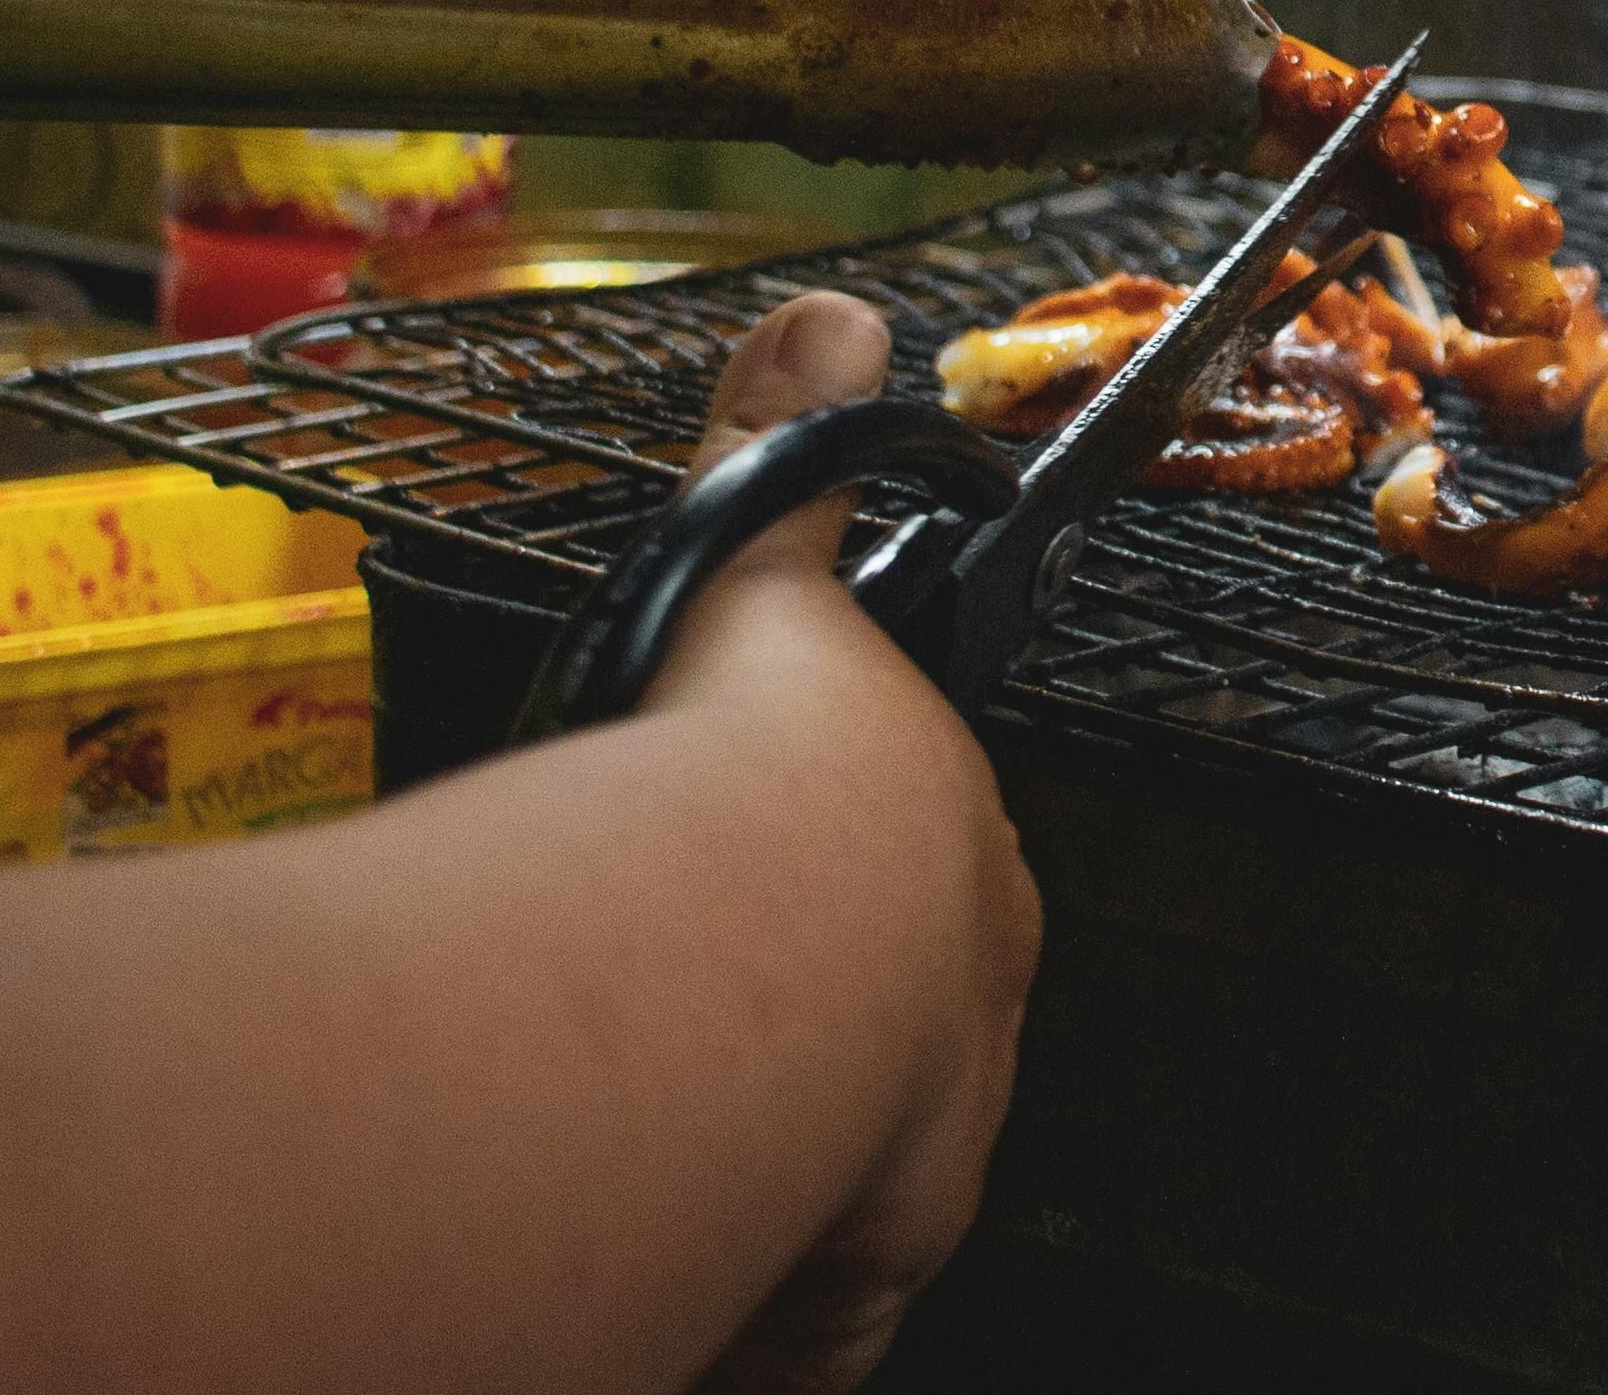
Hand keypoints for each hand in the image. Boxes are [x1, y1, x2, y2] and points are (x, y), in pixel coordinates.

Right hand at [652, 293, 1038, 1394]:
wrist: (761, 940)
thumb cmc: (758, 773)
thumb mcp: (766, 581)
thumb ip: (787, 450)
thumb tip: (830, 314)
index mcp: (958, 882)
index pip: (913, 918)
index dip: (826, 928)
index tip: (739, 936)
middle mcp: (957, 1039)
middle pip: (880, 1070)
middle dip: (797, 1068)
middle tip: (680, 1063)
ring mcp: (904, 1174)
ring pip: (826, 1199)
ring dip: (752, 1185)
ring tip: (649, 1163)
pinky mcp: (832, 1292)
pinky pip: (782, 1329)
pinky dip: (726, 1314)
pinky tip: (666, 1289)